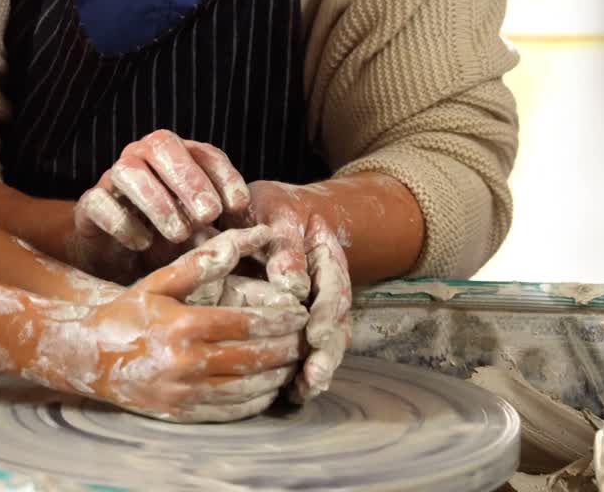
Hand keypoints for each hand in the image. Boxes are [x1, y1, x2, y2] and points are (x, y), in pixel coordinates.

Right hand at [25, 227, 308, 422]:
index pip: (247, 325)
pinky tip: (270, 387)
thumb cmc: (126, 311)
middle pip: (254, 359)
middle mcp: (184, 363)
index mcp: (182, 326)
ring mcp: (182, 393)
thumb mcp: (159, 280)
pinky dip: (257, 401)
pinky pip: (231, 412)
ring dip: (278, 377)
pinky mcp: (180, 413)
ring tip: (295, 361)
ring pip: (248, 389)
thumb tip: (247, 236)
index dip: (280, 320)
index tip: (301, 313)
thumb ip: (203, 262)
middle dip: (288, 349)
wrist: (85, 353)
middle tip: (307, 338)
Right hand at [67, 130, 250, 282]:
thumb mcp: (200, 230)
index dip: (224, 176)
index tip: (240, 207)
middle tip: (209, 215)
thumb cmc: (166, 236)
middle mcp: (143, 157)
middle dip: (189, 179)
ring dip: (157, 200)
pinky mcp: (89, 205)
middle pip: (163, 145)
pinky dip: (123, 222)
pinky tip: (143, 243)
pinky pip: (99, 202)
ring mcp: (112, 178)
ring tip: (179, 234)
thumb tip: (249, 233)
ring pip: (128, 170)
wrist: (117, 256)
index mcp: (177, 157)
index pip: (204, 152)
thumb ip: (220, 226)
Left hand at [220, 181, 352, 401]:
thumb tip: (292, 285)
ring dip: (319, 366)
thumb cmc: (267, 208)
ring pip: (326, 340)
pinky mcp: (301, 323)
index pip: (333, 284)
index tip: (314, 332)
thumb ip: (284, 245)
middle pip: (337, 320)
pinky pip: (309, 349)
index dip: (326, 311)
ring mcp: (318, 305)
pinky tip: (294, 394)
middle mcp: (328, 283)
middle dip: (326, 350)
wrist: (267, 211)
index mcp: (327, 253)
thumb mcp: (274, 212)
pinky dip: (303, 371)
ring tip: (307, 390)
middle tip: (314, 374)